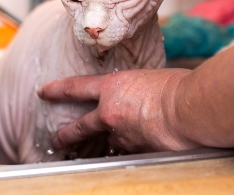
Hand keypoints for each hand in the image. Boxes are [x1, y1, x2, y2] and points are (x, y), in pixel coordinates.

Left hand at [37, 68, 201, 152]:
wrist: (190, 109)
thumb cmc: (181, 87)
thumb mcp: (152, 79)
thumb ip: (139, 90)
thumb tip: (143, 98)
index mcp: (113, 87)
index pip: (76, 87)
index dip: (58, 90)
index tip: (43, 92)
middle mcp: (110, 112)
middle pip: (80, 126)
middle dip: (67, 135)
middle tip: (58, 140)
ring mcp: (121, 135)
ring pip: (110, 144)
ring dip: (114, 145)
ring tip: (111, 150)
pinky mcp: (135, 153)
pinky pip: (131, 155)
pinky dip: (136, 153)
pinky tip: (145, 152)